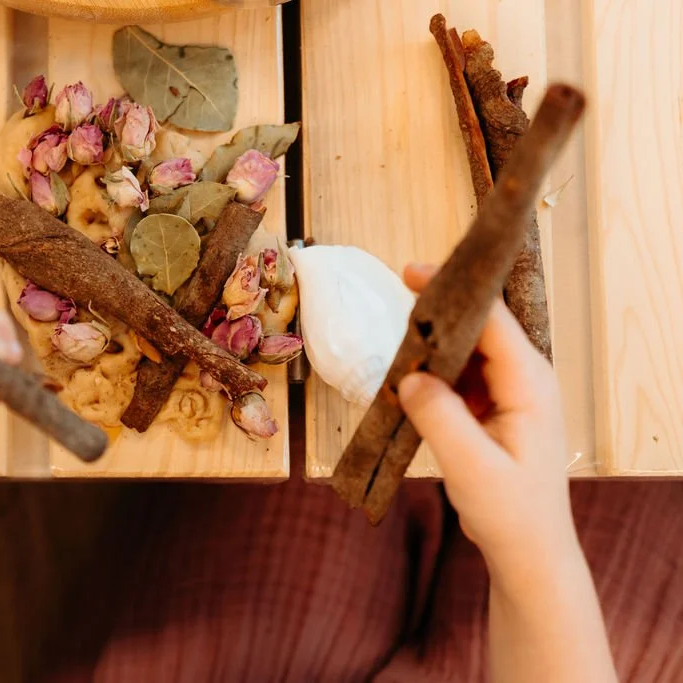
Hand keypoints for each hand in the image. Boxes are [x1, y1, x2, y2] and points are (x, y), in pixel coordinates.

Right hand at [397, 264, 578, 588]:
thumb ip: (439, 417)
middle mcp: (524, 379)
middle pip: (479, 328)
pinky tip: (407, 381)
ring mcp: (508, 392)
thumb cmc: (510, 511)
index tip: (410, 274)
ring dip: (431, 347)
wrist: (528, 550)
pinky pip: (459, 376)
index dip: (452, 293)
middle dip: (437, 314)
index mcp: (530, 384)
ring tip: (396, 347)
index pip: (492, 321)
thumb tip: (407, 378)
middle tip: (396, 303)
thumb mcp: (471, 465)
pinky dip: (433, 374)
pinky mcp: (492, 407)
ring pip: (466, 350)